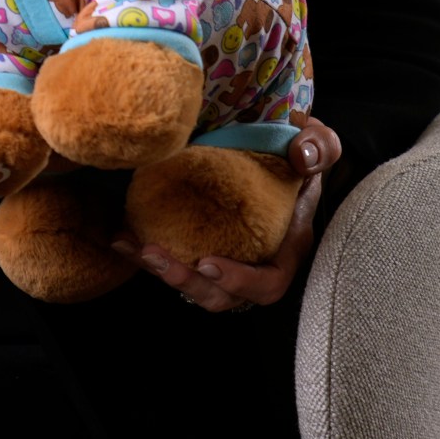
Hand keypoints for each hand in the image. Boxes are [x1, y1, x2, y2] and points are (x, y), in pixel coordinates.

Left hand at [115, 113, 341, 312]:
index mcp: (285, 246)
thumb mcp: (318, 143)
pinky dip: (143, 252)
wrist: (275, 146)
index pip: (267, 283)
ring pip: (191, 282)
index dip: (239, 283)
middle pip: (220, 295)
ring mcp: (224, 253)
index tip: (207, 262)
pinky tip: (120, 235)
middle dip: (186, 282)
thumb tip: (301, 157)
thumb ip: (319, 147)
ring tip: (131, 246)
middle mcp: (253, 259)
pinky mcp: (196, 241)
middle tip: (154, 255)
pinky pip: (172, 256)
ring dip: (158, 269)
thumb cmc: (299, 150)